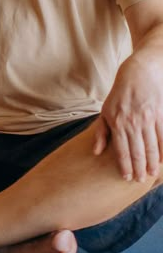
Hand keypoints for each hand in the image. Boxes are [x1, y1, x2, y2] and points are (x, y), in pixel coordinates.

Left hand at [92, 53, 162, 181]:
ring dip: (152, 163)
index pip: (121, 150)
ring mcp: (147, 119)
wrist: (140, 72)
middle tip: (140, 180)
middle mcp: (132, 122)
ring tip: (151, 174)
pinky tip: (162, 160)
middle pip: (137, 152)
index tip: (127, 178)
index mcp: (117, 122)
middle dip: (139, 169)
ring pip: (151, 147)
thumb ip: (101, 132)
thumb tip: (97, 152)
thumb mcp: (105, 110)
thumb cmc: (120, 93)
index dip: (125, 166)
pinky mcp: (160, 115)